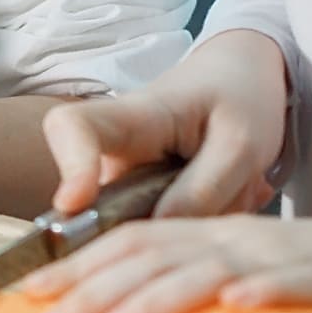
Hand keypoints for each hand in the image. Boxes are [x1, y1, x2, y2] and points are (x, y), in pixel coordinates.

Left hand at [23, 214, 311, 312]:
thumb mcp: (246, 274)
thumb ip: (194, 288)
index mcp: (214, 235)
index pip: (136, 240)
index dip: (82, 266)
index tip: (30, 298)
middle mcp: (238, 240)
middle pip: (157, 256)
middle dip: (98, 291)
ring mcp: (282, 260)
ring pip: (212, 271)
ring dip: (160, 299)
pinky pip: (293, 285)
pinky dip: (263, 294)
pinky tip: (235, 308)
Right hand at [42, 29, 288, 217]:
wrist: (243, 79)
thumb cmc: (239, 97)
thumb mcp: (241, 143)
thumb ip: (205, 189)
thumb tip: (158, 234)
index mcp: (135, 115)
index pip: (72, 127)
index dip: (68, 164)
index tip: (76, 203)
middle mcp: (118, 150)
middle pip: (96, 201)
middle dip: (158, 225)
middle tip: (228, 195)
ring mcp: (128, 178)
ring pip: (140, 225)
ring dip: (196, 218)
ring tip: (240, 183)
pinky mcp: (144, 200)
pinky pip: (163, 229)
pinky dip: (203, 219)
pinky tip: (235, 190)